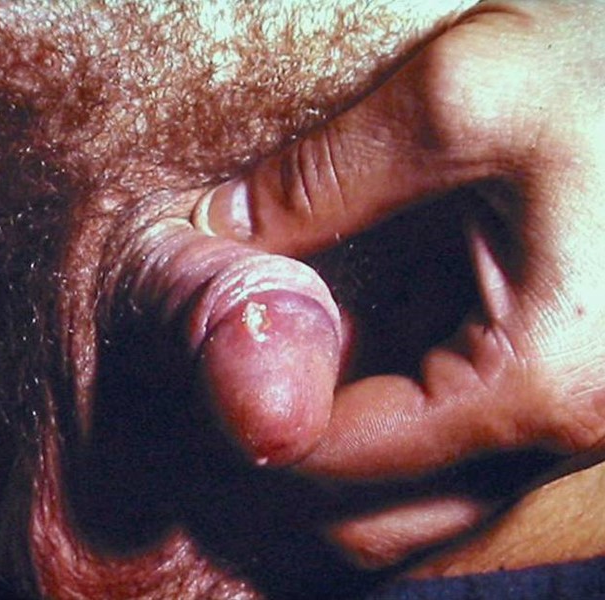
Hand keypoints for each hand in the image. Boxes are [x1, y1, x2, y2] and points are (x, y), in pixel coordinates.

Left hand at [93, 0, 604, 568]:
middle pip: (385, 514)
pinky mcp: (575, 385)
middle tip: (253, 359)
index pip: (345, 458)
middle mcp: (574, 431)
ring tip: (308, 354)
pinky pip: (464, 448)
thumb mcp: (466, 96)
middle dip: (299, 445)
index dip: (259, 410)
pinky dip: (401, 415)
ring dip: (349, 441)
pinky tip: (374, 339)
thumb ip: (321, 179)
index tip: (216, 344)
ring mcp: (579, 419)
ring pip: (427, 498)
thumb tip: (221, 229)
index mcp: (544, 382)